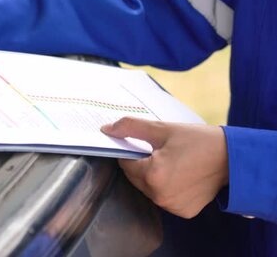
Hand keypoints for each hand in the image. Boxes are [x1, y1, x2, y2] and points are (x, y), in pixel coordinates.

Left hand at [101, 117, 228, 218]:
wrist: (233, 159)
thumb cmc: (198, 141)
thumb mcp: (163, 129)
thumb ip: (131, 128)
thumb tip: (106, 129)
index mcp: (152, 175)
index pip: (124, 163)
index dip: (131, 152)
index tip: (143, 144)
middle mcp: (159, 195)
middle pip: (135, 177)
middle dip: (142, 164)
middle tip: (162, 151)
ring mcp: (171, 206)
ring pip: (148, 189)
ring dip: (153, 177)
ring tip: (173, 162)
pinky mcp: (183, 211)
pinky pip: (164, 198)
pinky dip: (167, 188)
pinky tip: (181, 176)